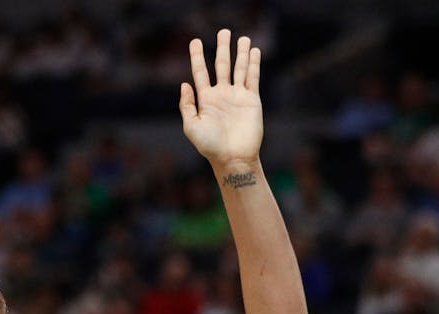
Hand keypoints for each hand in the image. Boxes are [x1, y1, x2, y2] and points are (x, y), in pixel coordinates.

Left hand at [179, 29, 262, 170]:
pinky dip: (254, 65)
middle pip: (222, 65)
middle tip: (224, 31)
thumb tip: (184, 84)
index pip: (201, 72)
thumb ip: (187, 105)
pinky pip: (253, 78)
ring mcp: (237, 96)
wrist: (233, 158)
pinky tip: (254, 52)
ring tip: (243, 38)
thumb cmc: (209, 146)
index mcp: (206, 99)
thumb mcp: (191, 126)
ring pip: (239, 69)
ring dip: (241, 53)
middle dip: (223, 48)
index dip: (197, 56)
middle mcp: (222, 95)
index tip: (195, 41)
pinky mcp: (252, 100)